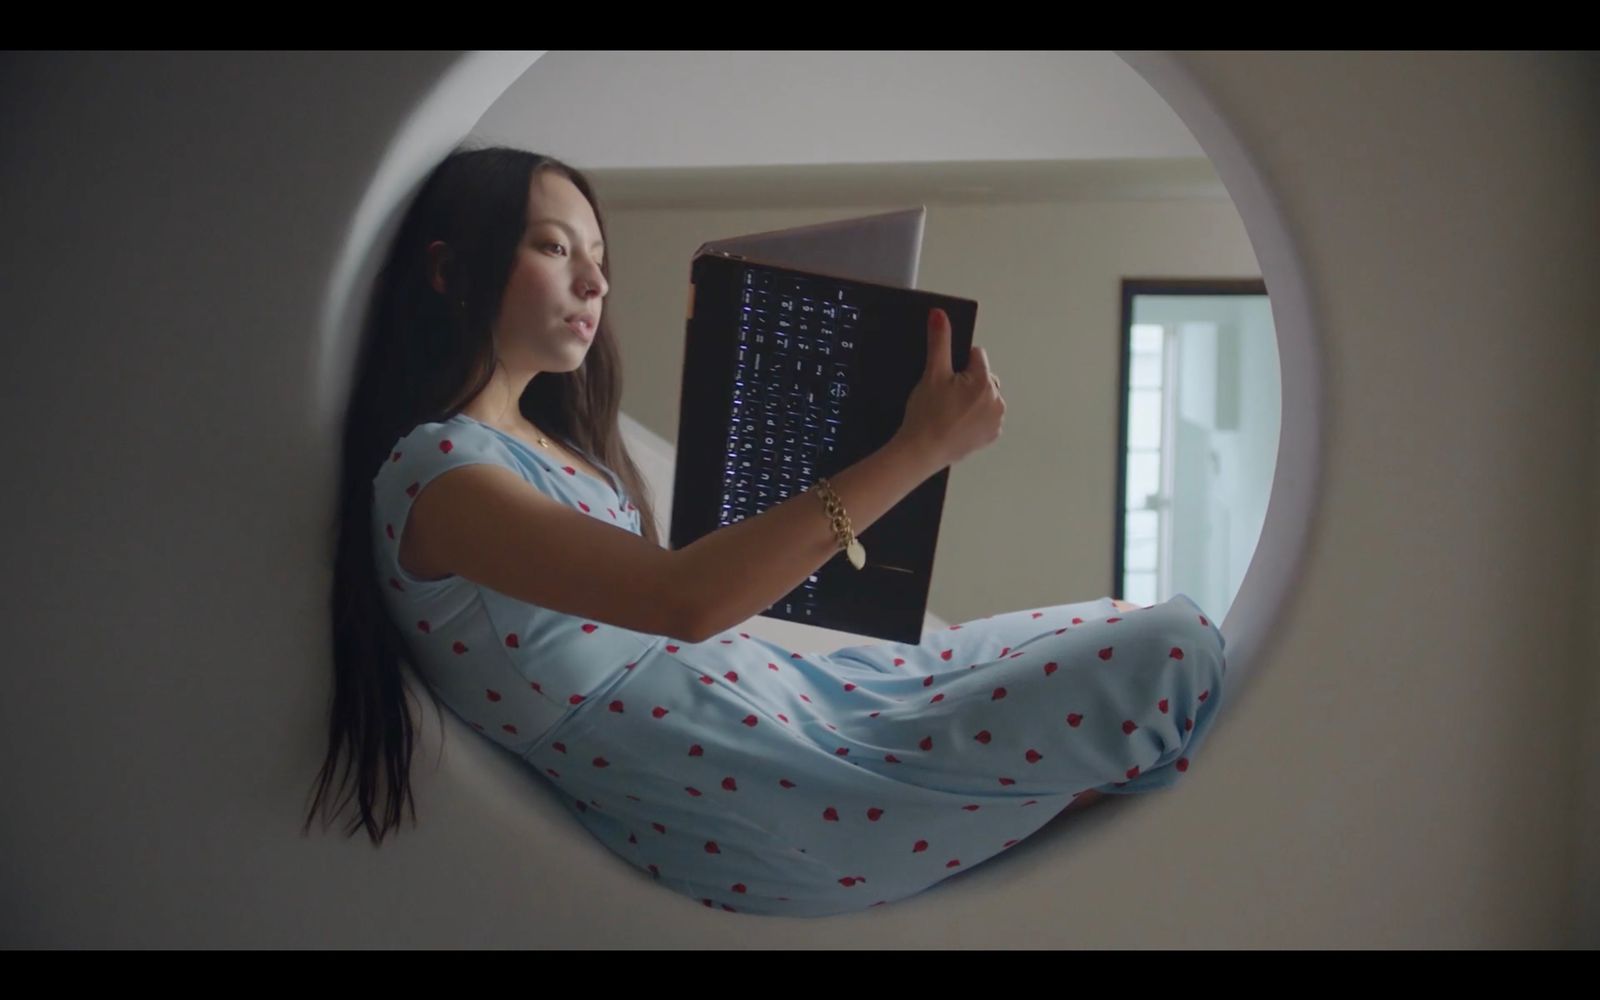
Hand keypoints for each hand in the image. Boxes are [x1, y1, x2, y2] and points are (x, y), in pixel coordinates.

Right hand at [894, 308, 1004, 469]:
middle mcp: (997, 400)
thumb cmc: (927, 414)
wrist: (921, 451)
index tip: (945, 379)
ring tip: (949, 412)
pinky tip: (955, 423)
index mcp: (986, 381)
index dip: (958, 364)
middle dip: (967, 381)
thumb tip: (940, 315)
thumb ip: (939, 341)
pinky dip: (973, 417)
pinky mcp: (990, 435)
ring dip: (972, 399)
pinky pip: (985, 416)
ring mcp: (996, 420)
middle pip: (983, 376)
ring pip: (984, 396)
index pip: (977, 355)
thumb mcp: (932, 372)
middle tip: (945, 397)